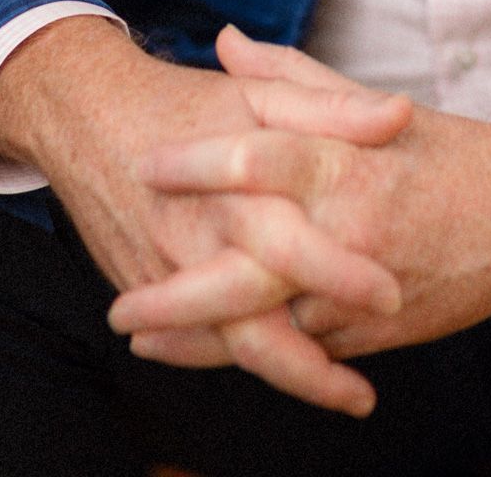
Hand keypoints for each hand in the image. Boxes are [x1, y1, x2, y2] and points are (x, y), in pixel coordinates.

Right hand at [0, 16, 411, 412]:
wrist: (89, 114)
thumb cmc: (188, 102)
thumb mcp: (263, 94)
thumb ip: (333, 107)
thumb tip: (401, 114)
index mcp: (237, 187)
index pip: (290, 242)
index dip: (340, 273)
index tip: (393, 298)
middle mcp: (201, 238)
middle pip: (254, 318)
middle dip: (310, 362)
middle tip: (364, 392)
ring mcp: (168, 271)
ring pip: (227, 343)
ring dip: (288, 375)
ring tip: (350, 396)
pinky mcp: (147, 288)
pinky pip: (198, 338)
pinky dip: (242, 360)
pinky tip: (294, 373)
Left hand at [110, 30, 490, 364]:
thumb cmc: (441, 147)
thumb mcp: (368, 103)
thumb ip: (289, 78)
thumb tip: (227, 41)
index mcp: (345, 160)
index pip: (259, 157)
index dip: (198, 163)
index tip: (145, 166)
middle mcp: (349, 229)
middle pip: (251, 269)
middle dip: (180, 292)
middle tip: (119, 303)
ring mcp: (361, 290)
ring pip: (272, 327)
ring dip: (201, 340)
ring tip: (142, 337)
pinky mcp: (375, 334)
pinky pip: (304, 351)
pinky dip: (253, 354)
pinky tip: (202, 355)